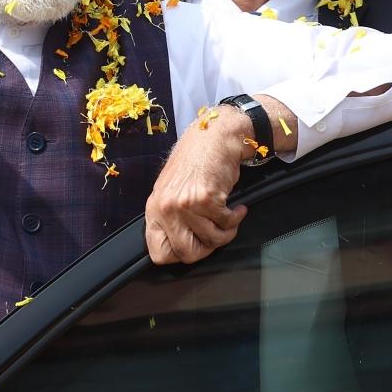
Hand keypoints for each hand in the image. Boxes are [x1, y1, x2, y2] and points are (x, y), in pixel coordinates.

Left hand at [145, 108, 250, 264]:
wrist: (214, 138)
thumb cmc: (195, 163)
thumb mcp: (172, 191)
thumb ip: (171, 219)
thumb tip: (178, 250)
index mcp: (154, 208)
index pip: (158, 253)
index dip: (180, 254)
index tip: (195, 244)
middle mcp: (165, 208)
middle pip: (186, 254)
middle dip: (207, 249)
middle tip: (215, 233)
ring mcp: (185, 204)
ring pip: (211, 241)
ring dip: (226, 231)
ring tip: (228, 216)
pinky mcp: (206, 198)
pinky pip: (226, 224)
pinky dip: (236, 218)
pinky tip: (236, 207)